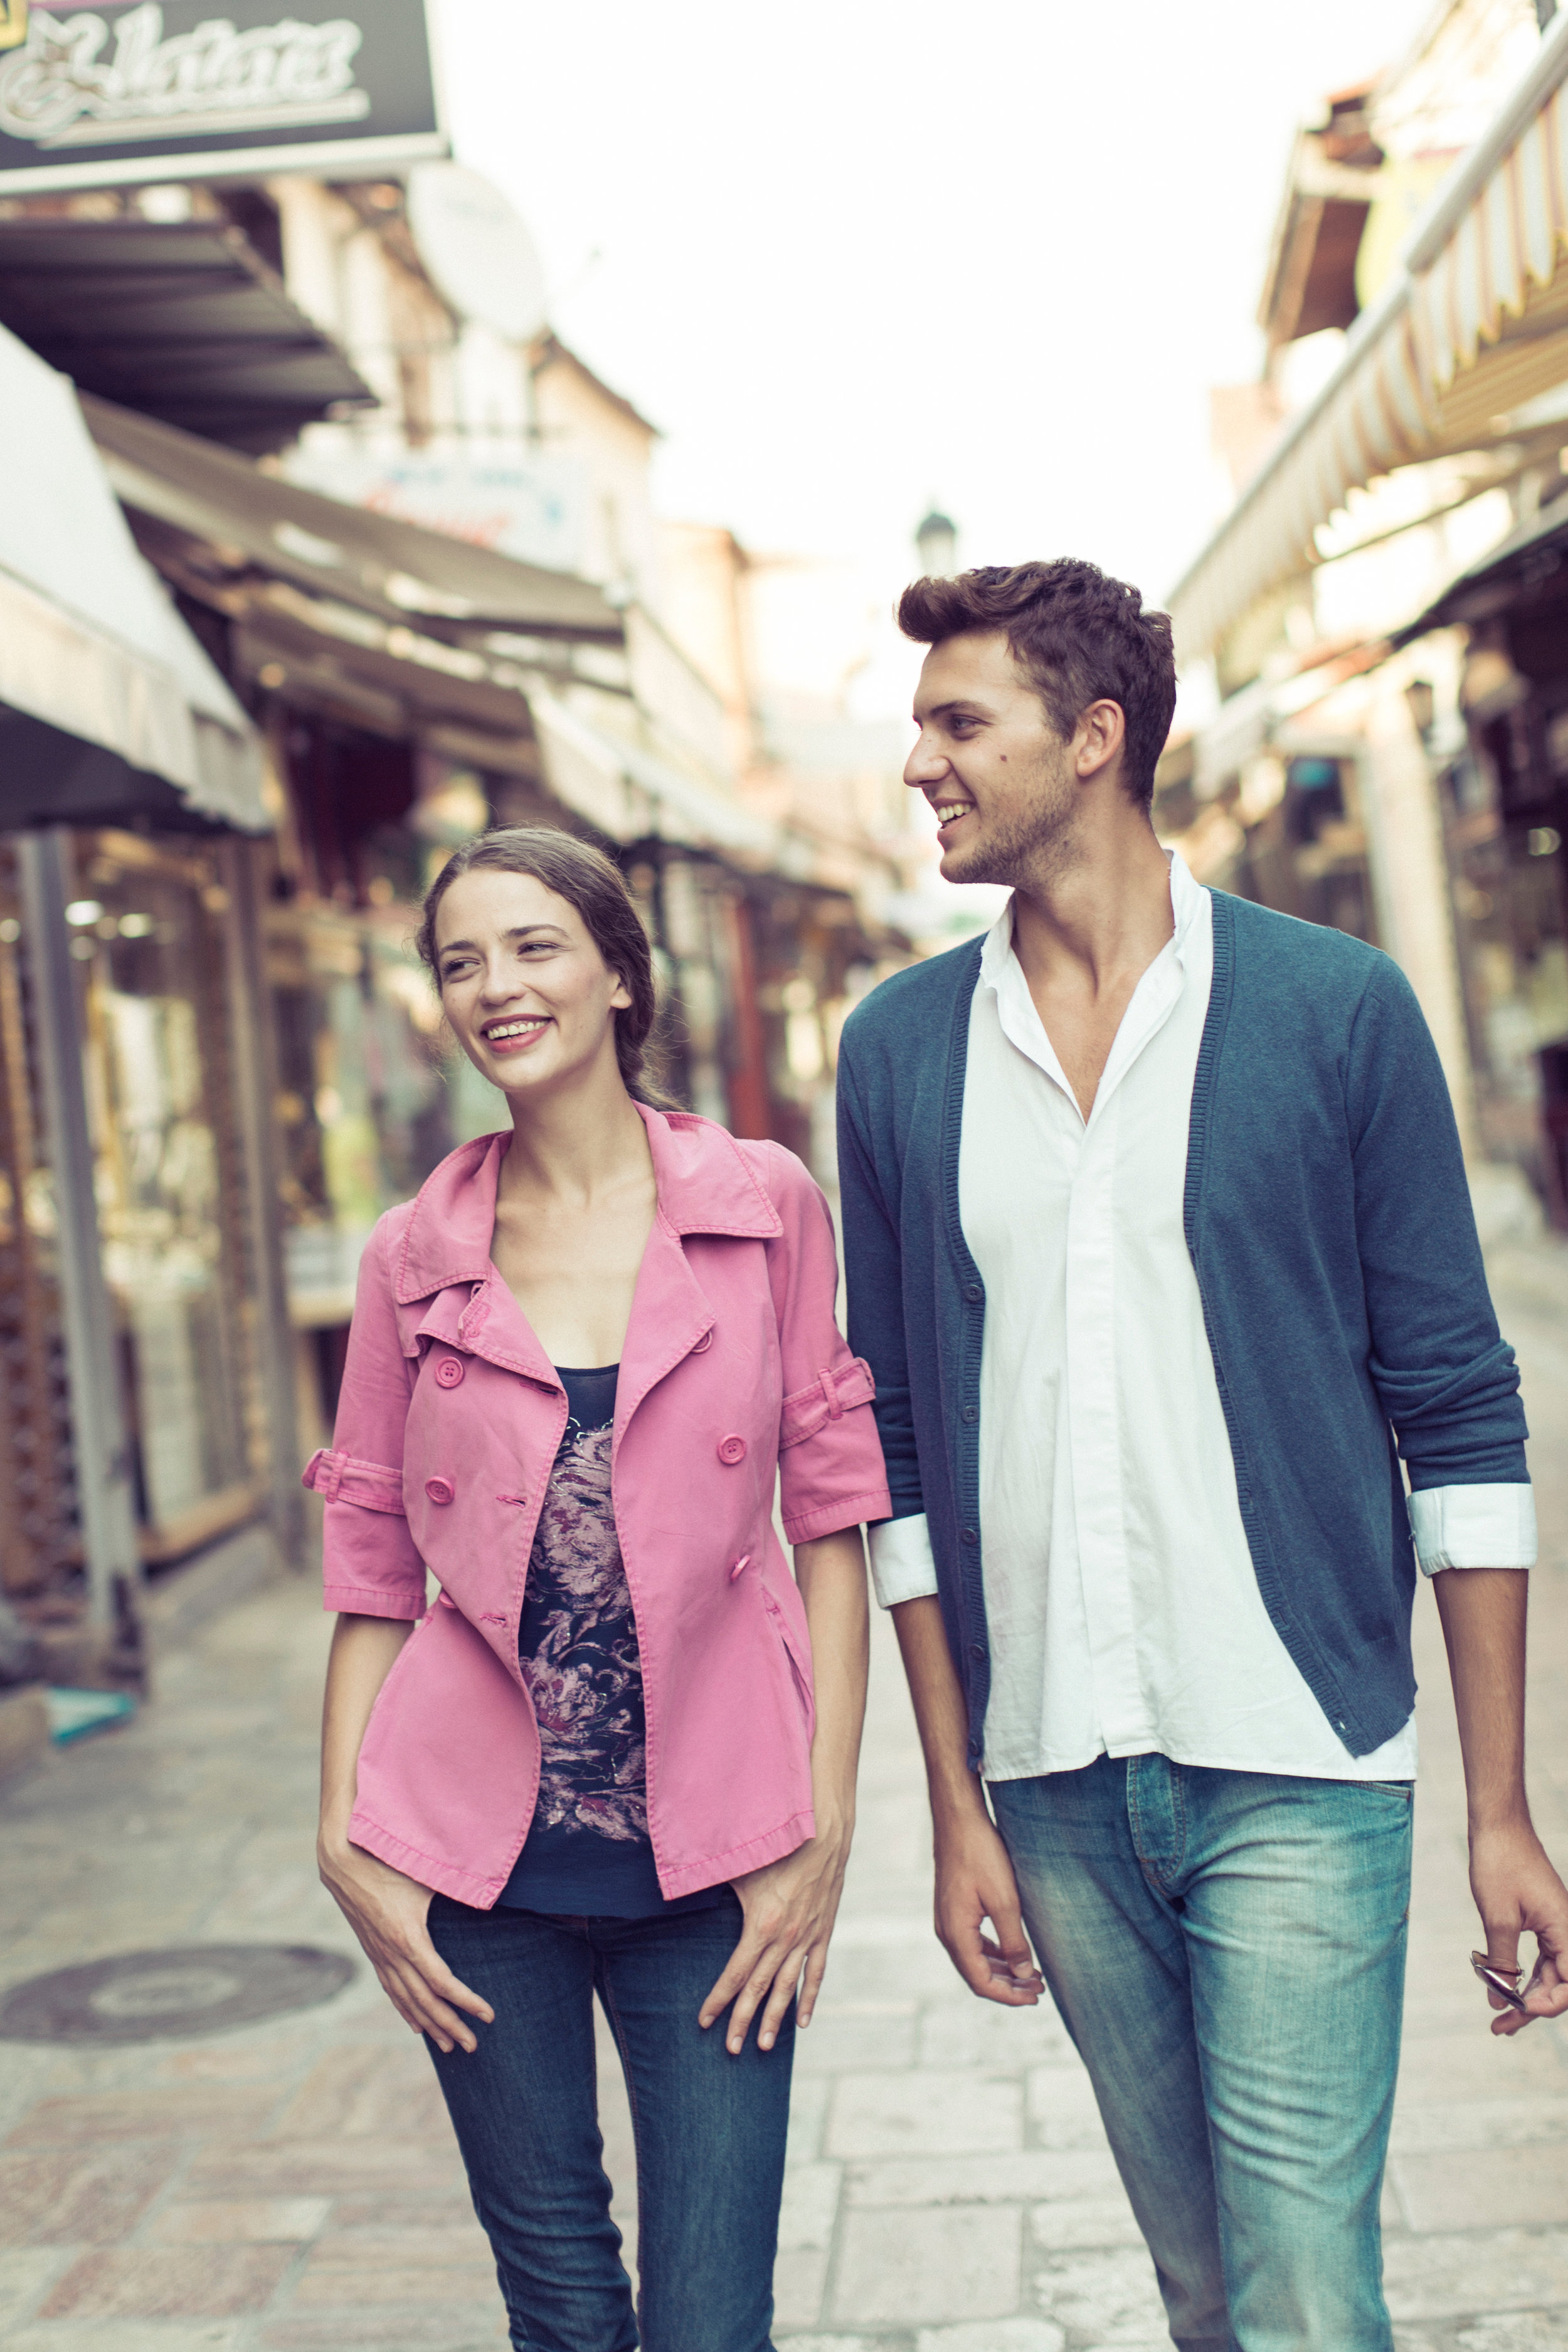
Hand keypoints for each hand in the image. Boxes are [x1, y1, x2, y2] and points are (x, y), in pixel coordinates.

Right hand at [318, 1826, 493, 2054]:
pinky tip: (416, 2026)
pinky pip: (391, 1990)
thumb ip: (457, 1882)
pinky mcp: (373, 1952)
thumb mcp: (426, 1872)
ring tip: (449, 2047)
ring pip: (407, 2001)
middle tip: (473, 2047)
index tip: (489, 2015)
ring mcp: (380, 1955)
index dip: (466, 2001)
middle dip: (451, 2026)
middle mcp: (392, 1954)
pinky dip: (406, 2011)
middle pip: (426, 2001)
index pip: (443, 1982)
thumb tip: (490, 1887)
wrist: (343, 1859)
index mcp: (409, 1937)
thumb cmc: (388, 1859)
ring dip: (429, 2025)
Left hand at [699, 1810, 853, 2054]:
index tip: (705, 2022)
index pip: (735, 1974)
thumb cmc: (776, 1845)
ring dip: (775, 2019)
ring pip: (788, 1988)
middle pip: (760, 1989)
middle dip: (743, 2020)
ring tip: (763, 2046)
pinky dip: (808, 1998)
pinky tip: (802, 2020)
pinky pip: (815, 1972)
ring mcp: (807, 1938)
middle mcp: (785, 1939)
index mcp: (761, 1926)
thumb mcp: (739, 1867)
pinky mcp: (823, 1931)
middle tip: (732, 2049)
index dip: (719, 1999)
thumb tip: (676, 1889)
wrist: (824, 1832)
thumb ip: (711, 1883)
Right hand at [934, 1808, 1042, 2005]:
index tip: (1035, 1997)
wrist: (959, 1819)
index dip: (1009, 1996)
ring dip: (1003, 1970)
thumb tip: (1023, 1975)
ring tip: (1032, 1974)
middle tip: (1040, 1988)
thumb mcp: (1005, 1900)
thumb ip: (1013, 1941)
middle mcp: (947, 1931)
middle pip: (977, 1974)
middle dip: (1009, 1986)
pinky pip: (973, 1943)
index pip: (981, 1982)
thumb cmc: (981, 1854)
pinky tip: (1014, 1952)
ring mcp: (948, 1920)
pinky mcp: (954, 1909)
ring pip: (975, 1959)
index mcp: (955, 1933)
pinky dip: (994, 1954)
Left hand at [1469, 1818, 1567, 2036]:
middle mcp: (1567, 1930)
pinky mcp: (1542, 1920)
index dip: (1548, 2005)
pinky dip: (1522, 1973)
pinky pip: (1540, 1957)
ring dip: (1526, 1995)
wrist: (1497, 1826)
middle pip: (1560, 1984)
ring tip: (1500, 2019)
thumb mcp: (1498, 1918)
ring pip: (1549, 1973)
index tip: (1520, 2010)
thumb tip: (1500, 2001)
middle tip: (1499, 2029)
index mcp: (1567, 1930)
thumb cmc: (1500, 1864)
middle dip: (1531, 2009)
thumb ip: (1503, 1962)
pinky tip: (1503, 1986)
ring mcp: (1556, 1925)